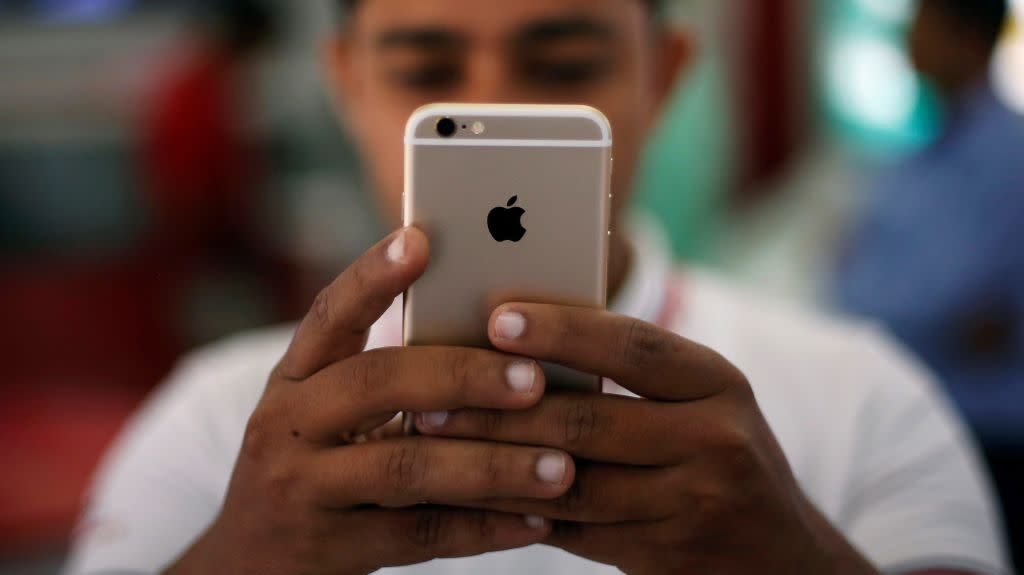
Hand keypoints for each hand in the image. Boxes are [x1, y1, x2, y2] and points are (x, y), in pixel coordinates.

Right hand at [165, 229, 576, 574]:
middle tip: (534, 380)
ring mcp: (302, 489)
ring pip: (406, 468)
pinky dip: (485, 528)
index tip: (422, 239)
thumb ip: (391, 376)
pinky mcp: (329, 548)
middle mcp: (289, 424)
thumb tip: (505, 338)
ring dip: (492, 466)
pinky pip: (420, 535)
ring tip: (561, 466)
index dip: (372, 275)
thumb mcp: (329, 410)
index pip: (330, 314)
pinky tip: (538, 521)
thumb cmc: (317, 463)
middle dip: (462, 376)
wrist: (250, 562)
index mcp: (296, 377)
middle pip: (376, 384)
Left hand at [414, 304, 882, 574]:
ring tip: (431, 441)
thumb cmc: (720, 450)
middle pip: (590, 421)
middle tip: (429, 395)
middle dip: (500, 409)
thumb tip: (523, 330)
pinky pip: (571, 532)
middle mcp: (714, 440)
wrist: (781, 555)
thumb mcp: (702, 395)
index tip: (497, 318)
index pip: (633, 347)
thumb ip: (633, 366)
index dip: (563, 331)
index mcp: (719, 381)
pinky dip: (514, 511)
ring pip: (571, 483)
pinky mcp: (660, 555)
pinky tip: (466, 493)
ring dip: (491, 463)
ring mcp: (691, 505)